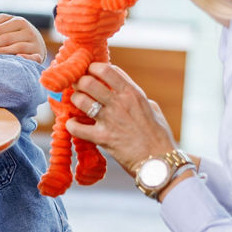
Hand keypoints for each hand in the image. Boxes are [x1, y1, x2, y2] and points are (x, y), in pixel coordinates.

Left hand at [0, 14, 45, 60]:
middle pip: (4, 38)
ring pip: (15, 47)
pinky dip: (25, 58)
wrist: (38, 45)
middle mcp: (28, 30)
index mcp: (18, 21)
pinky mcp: (39, 55)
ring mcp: (34, 43)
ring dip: (0, 51)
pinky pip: (32, 57)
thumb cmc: (16, 34)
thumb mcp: (7, 25)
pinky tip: (16, 59)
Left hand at [66, 61, 176, 175]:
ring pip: (80, 99)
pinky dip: (72, 125)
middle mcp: (120, 103)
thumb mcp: (153, 109)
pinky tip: (75, 124)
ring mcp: (110, 119)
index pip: (106, 69)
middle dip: (79, 82)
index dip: (93, 68)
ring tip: (76, 104)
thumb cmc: (159, 137)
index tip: (89, 72)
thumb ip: (137, 98)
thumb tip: (127, 93)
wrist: (159, 163)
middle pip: (88, 81)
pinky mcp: (102, 138)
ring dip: (75, 100)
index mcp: (133, 93)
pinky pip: (76, 127)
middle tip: (78, 87)